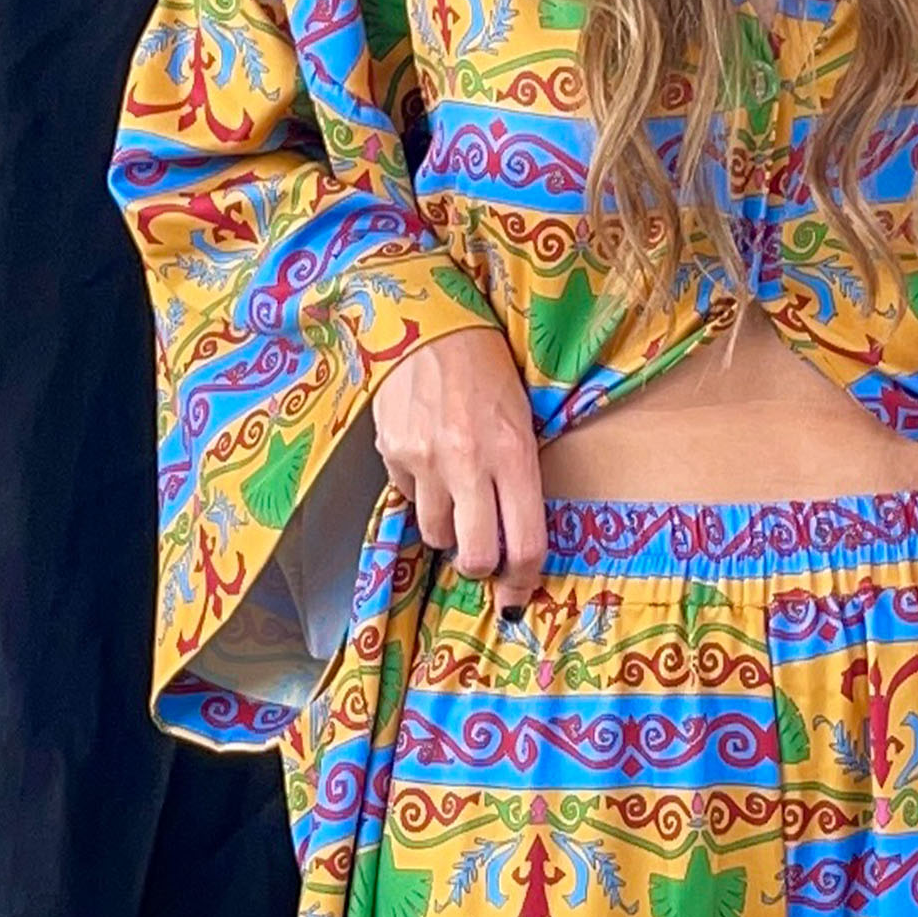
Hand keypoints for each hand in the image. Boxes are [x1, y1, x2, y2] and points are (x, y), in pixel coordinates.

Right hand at [371, 324, 549, 602]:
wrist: (430, 320)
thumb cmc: (487, 367)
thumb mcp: (522, 419)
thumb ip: (518, 476)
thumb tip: (514, 533)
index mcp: (514, 455)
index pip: (525, 543)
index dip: (523, 581)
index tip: (519, 595)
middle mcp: (469, 464)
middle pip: (475, 556)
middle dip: (481, 567)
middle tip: (484, 557)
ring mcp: (425, 461)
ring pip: (436, 534)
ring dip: (448, 530)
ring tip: (455, 499)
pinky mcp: (392, 453)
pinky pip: (406, 496)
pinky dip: (417, 492)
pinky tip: (427, 461)